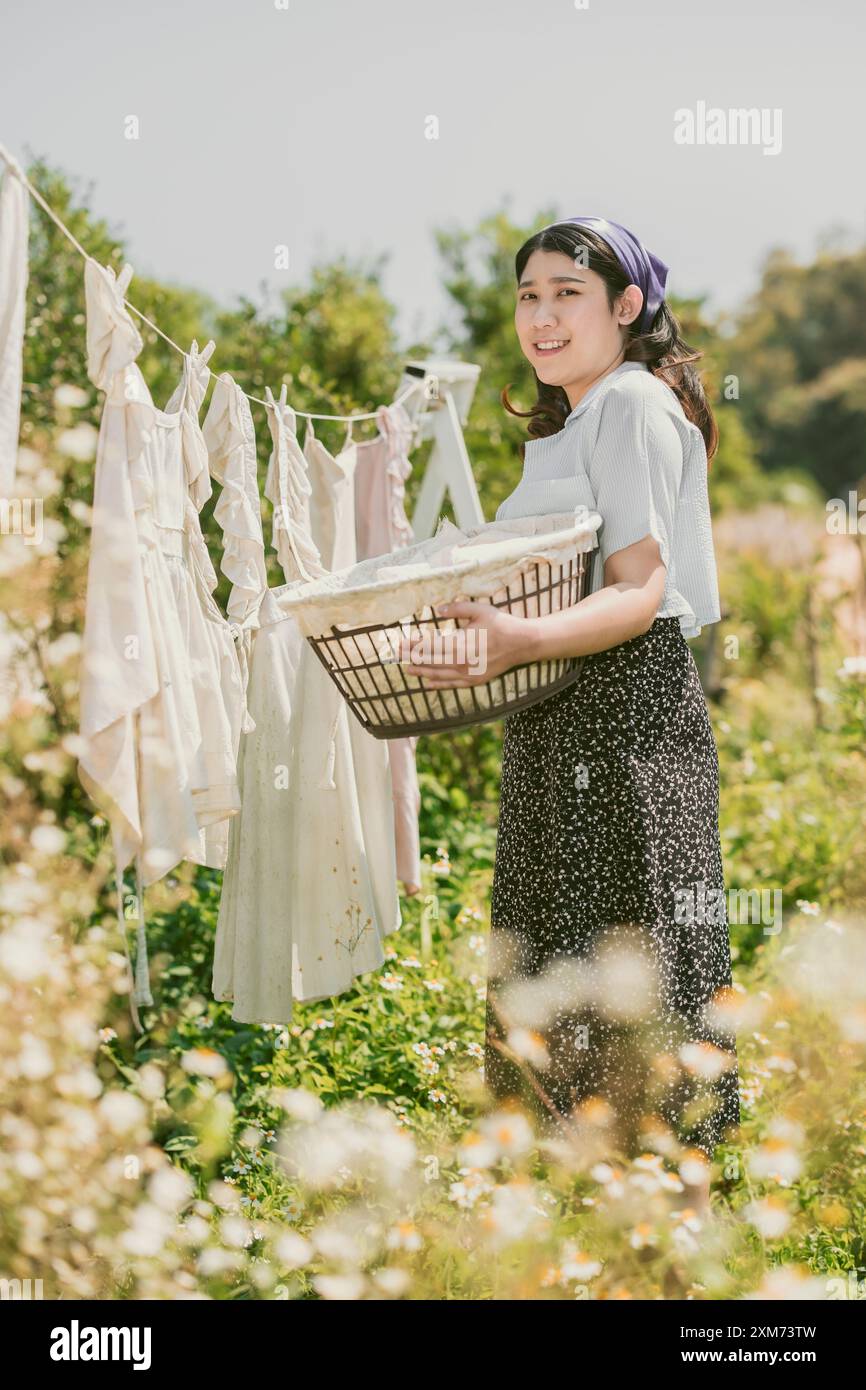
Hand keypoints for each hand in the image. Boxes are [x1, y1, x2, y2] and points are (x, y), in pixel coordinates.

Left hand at [401, 600, 534, 688]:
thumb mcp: (479, 610)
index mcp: (459, 644)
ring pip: (438, 674)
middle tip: (397, 656)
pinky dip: (438, 684)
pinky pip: (452, 684)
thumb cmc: (501, 624)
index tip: (400, 642)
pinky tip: (428, 683)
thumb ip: (457, 608)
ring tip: (408, 669)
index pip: (429, 645)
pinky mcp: (474, 680)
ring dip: (422, 672)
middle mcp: (460, 662)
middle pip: (429, 661)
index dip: (413, 644)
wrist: (522, 644)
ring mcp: (467, 674)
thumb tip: (438, 609)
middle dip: (412, 657)